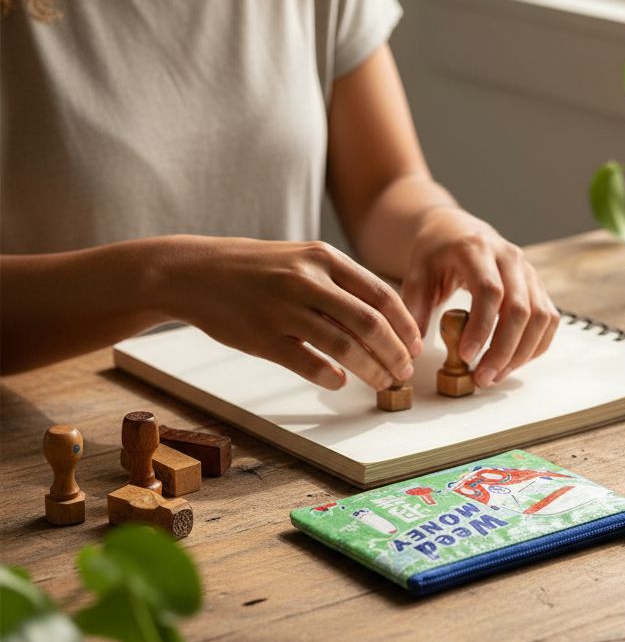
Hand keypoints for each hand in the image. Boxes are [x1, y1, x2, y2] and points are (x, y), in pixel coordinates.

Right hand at [163, 237, 420, 390]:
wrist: (192, 272)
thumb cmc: (252, 269)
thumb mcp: (298, 259)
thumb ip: (337, 283)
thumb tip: (382, 319)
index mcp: (322, 258)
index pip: (380, 294)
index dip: (404, 325)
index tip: (415, 346)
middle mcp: (306, 281)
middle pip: (370, 323)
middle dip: (394, 352)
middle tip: (404, 372)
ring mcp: (283, 309)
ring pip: (343, 346)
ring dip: (370, 370)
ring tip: (382, 382)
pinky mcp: (262, 336)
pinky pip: (307, 363)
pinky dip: (329, 376)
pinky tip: (338, 383)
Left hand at [401, 208, 559, 385]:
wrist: (456, 230)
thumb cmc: (435, 253)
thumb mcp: (416, 273)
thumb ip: (414, 307)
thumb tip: (415, 347)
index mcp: (477, 249)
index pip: (490, 291)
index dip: (481, 328)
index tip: (467, 357)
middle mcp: (510, 258)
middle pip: (520, 309)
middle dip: (503, 350)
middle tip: (482, 378)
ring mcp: (528, 271)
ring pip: (541, 317)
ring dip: (521, 353)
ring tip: (494, 376)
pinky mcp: (537, 286)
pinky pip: (548, 320)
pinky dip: (535, 346)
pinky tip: (512, 363)